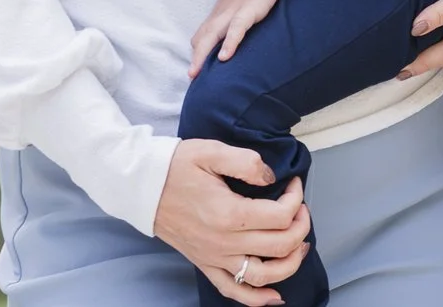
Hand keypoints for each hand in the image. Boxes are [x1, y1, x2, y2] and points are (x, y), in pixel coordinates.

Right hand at [151, 137, 311, 306]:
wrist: (142, 187)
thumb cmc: (175, 167)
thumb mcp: (211, 151)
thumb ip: (247, 162)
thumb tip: (272, 177)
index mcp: (229, 213)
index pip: (281, 216)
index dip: (296, 199)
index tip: (293, 185)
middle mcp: (224, 241)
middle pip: (280, 246)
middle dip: (300, 228)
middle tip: (300, 210)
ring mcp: (214, 257)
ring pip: (263, 276)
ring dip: (290, 264)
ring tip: (300, 246)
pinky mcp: (205, 264)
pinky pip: (233, 291)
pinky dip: (257, 298)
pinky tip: (274, 295)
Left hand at [188, 0, 298, 75]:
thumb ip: (246, 4)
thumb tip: (248, 14)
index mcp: (226, 4)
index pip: (207, 29)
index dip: (201, 47)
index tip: (199, 65)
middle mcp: (225, 7)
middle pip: (204, 34)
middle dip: (196, 56)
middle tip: (190, 77)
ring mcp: (236, 6)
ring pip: (213, 33)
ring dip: (202, 55)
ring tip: (195, 74)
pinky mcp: (251, 5)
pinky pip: (237, 27)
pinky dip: (230, 43)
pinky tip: (224, 58)